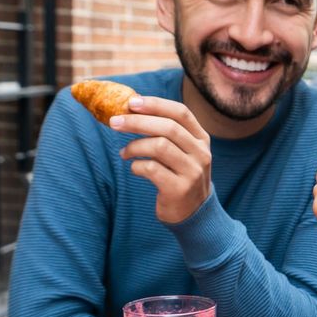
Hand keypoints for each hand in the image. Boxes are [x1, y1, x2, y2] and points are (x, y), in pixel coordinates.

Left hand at [110, 96, 212, 223]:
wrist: (193, 214)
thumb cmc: (179, 176)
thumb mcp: (182, 152)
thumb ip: (166, 133)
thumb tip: (132, 108)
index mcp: (201, 139)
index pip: (180, 112)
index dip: (155, 104)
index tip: (131, 102)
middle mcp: (201, 153)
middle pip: (168, 127)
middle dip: (137, 122)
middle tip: (114, 122)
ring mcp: (192, 172)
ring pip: (159, 146)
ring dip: (134, 146)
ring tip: (124, 153)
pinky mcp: (179, 189)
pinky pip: (152, 169)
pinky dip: (137, 166)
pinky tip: (134, 168)